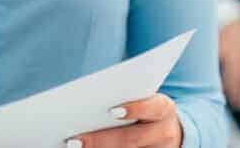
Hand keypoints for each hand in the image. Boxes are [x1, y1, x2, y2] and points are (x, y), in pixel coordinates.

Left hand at [67, 94, 182, 147]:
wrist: (166, 130)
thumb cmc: (145, 107)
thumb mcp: (143, 97)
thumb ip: (124, 96)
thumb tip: (89, 99)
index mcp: (163, 109)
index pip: (153, 107)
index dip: (135, 109)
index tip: (112, 111)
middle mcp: (164, 133)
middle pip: (131, 139)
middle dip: (101, 140)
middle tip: (74, 140)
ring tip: (73, 146)